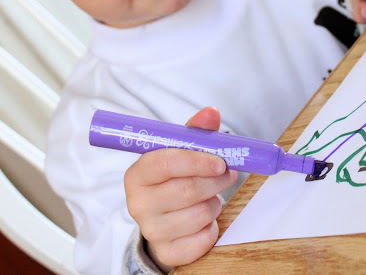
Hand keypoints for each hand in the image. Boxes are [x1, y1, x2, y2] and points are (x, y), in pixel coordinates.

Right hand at [124, 107, 236, 271]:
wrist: (165, 219)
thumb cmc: (175, 179)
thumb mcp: (182, 152)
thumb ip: (197, 132)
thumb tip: (211, 112)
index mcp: (138, 174)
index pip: (164, 163)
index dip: (196, 161)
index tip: (220, 161)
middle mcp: (138, 204)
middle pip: (186, 190)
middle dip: (215, 181)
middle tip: (228, 174)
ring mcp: (151, 230)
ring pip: (199, 214)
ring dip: (215, 203)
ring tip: (211, 197)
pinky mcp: (168, 252)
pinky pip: (203, 240)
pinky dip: (213, 228)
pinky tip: (206, 219)